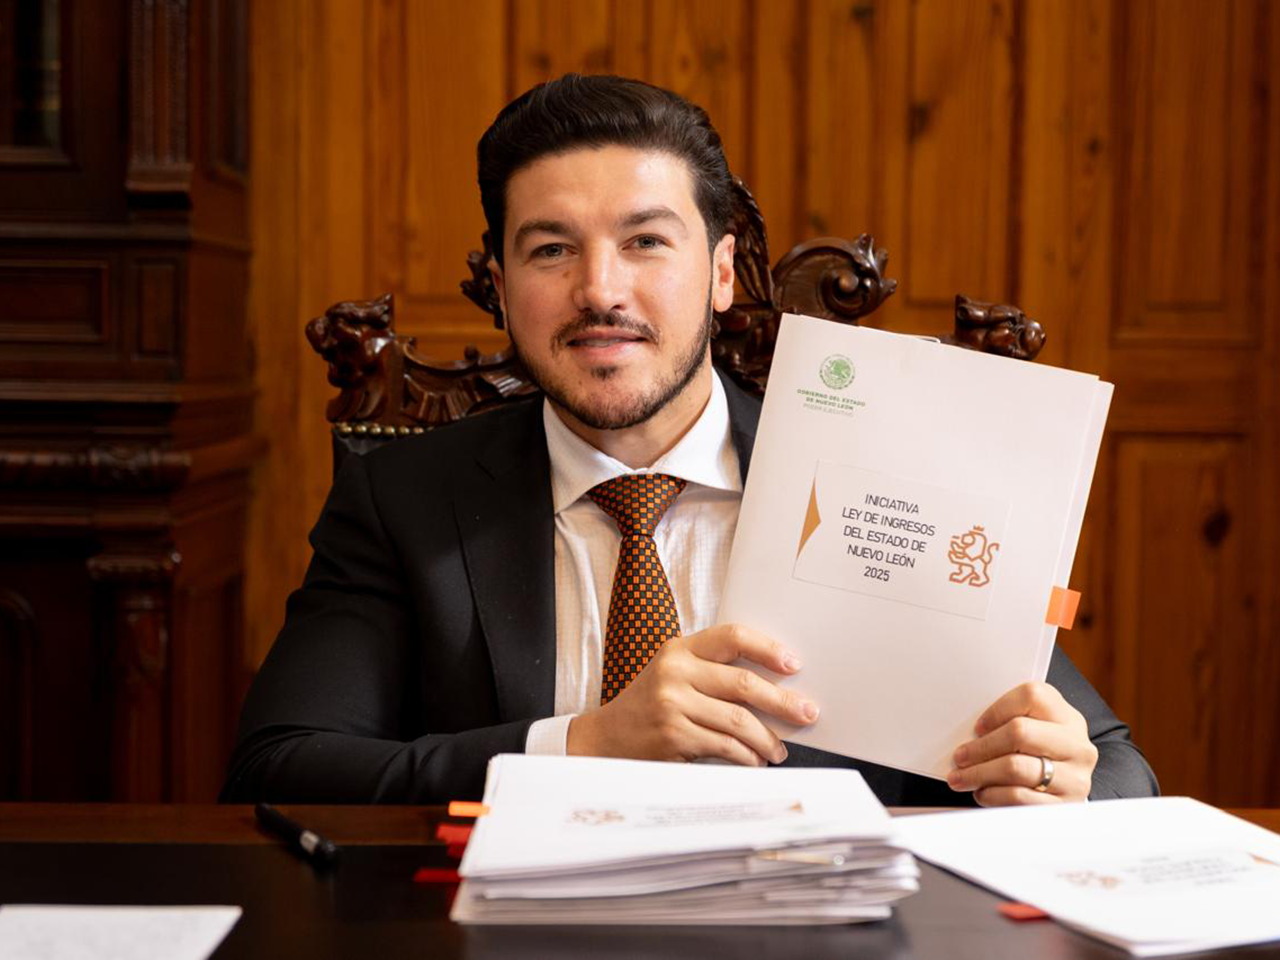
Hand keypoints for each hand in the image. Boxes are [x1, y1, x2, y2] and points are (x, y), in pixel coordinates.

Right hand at [566, 624, 819, 766]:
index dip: (767, 649)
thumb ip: (712, 672)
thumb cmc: (650, 705)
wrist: (605, 739)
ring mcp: (672, 705)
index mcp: (679, 649)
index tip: (794, 664)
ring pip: (737, 720)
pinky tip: (755, 761)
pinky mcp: (673, 737)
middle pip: (742, 683)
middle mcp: (674, 672)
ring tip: (779, 750)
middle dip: (783, 701)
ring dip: (767, 739)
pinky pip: (724, 747)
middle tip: (808, 713)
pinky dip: (747, 756)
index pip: (731, 637)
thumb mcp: (674, 675)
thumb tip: (777, 688)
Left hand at [947, 682, 1096, 804]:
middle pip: (1020, 733)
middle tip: (960, 757)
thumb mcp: (1035, 732)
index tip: (978, 727)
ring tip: (961, 778)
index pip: (1031, 696)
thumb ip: (1009, 724)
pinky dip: (992, 795)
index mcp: (1066, 717)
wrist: (1065, 794)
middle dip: (982, 746)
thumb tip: (969, 735)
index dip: (998, 710)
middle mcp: (1076, 745)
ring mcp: (1074, 777)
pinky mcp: (1065, 806)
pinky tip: (982, 793)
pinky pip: (1019, 797)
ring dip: (980, 773)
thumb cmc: (1040, 757)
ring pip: (1016, 767)